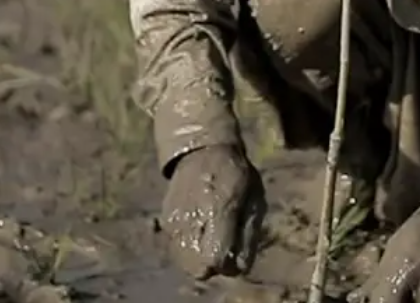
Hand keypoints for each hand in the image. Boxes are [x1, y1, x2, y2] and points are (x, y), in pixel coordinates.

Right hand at [160, 145, 264, 279]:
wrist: (201, 149)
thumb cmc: (236, 174)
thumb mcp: (254, 199)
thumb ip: (248, 236)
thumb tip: (239, 269)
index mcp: (218, 209)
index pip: (215, 261)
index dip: (229, 264)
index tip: (236, 251)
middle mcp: (191, 218)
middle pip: (197, 269)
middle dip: (214, 264)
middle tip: (224, 242)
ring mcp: (173, 220)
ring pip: (185, 262)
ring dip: (200, 256)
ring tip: (211, 232)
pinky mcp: (165, 220)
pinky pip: (178, 248)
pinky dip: (189, 245)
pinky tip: (200, 224)